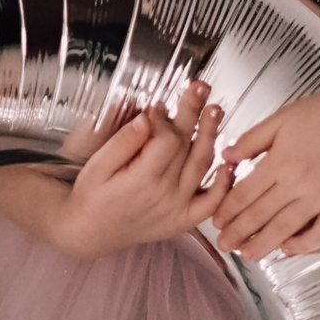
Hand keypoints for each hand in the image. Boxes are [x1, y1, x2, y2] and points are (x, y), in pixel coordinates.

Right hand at [55, 80, 231, 259]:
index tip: (159, 104)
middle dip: (193, 113)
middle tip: (200, 87)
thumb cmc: (91, 196)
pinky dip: (224, 183)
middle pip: (186, 147)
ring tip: (214, 109)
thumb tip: (147, 118)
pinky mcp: (184, 220)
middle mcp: (165, 197)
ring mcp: (178, 210)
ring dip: (211, 135)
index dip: (165, 118)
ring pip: (202, 166)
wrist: (91, 232)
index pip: (167, 141)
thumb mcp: (97, 166)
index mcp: (142, 182)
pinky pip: (211, 202)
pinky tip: (229, 162)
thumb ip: (124, 142)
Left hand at [210, 82, 319, 259]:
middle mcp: (298, 183)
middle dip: (238, 233)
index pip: (245, 193)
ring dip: (263, 245)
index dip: (228, 210)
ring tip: (247, 255)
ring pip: (286, 229)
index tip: (217, 221)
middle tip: (224, 245)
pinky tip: (288, 248)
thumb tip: (226, 158)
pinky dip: (303, 246)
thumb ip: (252, 139)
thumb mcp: (281, 117)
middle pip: (261, 215)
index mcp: (280, 160)